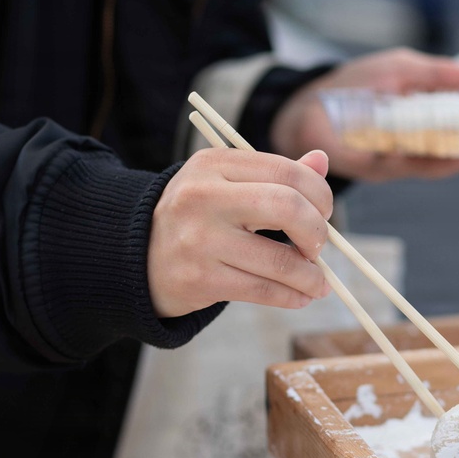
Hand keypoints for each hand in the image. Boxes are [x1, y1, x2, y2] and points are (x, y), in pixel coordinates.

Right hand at [148, 149, 333, 317]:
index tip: (324, 214)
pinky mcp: (200, 280)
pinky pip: (263, 290)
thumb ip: (273, 174)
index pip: (285, 171)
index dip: (319, 194)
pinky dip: (291, 296)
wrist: (134, 258)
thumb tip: (321, 161)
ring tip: (317, 283)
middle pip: (287, 207)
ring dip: (311, 276)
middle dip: (318, 232)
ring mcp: (200, 240)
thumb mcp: (224, 184)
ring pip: (280, 260)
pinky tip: (300, 296)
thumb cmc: (195, 218)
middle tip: (320, 247)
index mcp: (214, 164)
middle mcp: (204, 197)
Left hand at [270, 48, 458, 182]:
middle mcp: (423, 141)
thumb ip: (435, 73)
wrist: (307, 105)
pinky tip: (450, 157)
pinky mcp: (380, 169)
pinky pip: (409, 167)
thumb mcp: (400, 68)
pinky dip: (428, 162)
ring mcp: (403, 158)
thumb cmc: (354, 84)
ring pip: (444, 163)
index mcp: (431, 114)